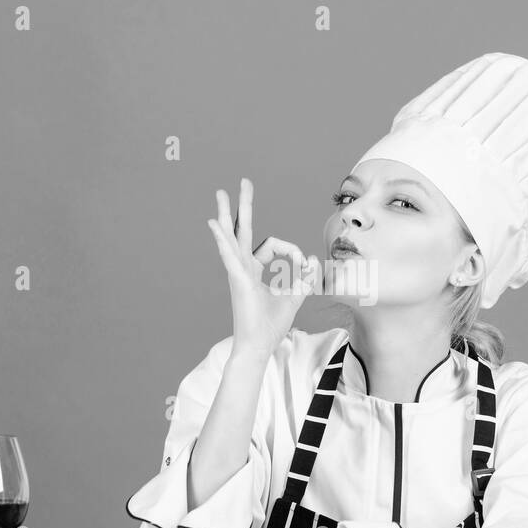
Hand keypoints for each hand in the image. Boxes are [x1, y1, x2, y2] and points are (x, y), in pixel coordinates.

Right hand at [207, 178, 320, 358]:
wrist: (258, 345)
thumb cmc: (271, 324)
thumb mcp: (294, 296)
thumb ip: (304, 278)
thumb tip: (312, 260)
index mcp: (253, 269)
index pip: (274, 245)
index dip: (293, 251)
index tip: (304, 265)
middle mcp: (242, 266)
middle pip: (242, 228)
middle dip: (244, 205)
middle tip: (244, 182)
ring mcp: (237, 271)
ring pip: (231, 235)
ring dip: (228, 213)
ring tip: (222, 192)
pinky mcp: (237, 279)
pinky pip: (229, 254)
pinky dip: (222, 238)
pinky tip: (215, 223)